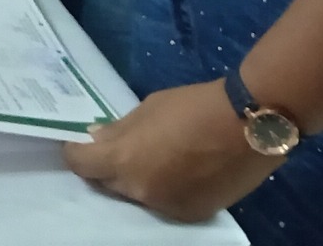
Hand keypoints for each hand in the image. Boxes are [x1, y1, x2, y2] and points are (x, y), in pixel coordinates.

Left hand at [67, 80, 282, 222]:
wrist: (248, 127)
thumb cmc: (193, 107)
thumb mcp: (148, 108)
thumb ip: (119, 129)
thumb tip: (97, 137)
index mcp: (123, 161)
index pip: (81, 164)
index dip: (75, 152)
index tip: (77, 144)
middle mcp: (139, 191)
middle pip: (108, 182)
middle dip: (108, 166)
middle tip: (119, 148)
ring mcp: (165, 207)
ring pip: (138, 194)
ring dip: (139, 179)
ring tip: (156, 158)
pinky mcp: (191, 215)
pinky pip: (165, 202)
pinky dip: (165, 188)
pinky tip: (180, 170)